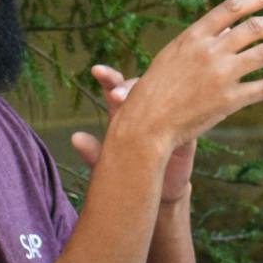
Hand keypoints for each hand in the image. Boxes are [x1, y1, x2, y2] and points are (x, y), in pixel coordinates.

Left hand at [69, 64, 197, 200]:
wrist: (160, 191)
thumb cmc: (131, 173)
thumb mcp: (109, 164)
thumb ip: (93, 153)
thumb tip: (75, 138)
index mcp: (125, 113)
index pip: (116, 88)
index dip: (108, 78)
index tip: (97, 71)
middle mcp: (147, 109)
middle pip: (140, 86)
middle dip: (128, 87)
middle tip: (117, 95)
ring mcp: (169, 117)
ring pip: (165, 95)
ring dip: (155, 93)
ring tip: (142, 103)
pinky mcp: (186, 131)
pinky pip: (187, 114)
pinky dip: (183, 106)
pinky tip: (179, 105)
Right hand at [106, 0, 262, 163]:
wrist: (147, 124)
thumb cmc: (155, 90)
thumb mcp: (173, 55)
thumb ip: (200, 41)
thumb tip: (228, 29)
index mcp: (194, 36)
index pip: (233, 7)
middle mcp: (210, 51)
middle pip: (255, 28)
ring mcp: (221, 74)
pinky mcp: (229, 100)